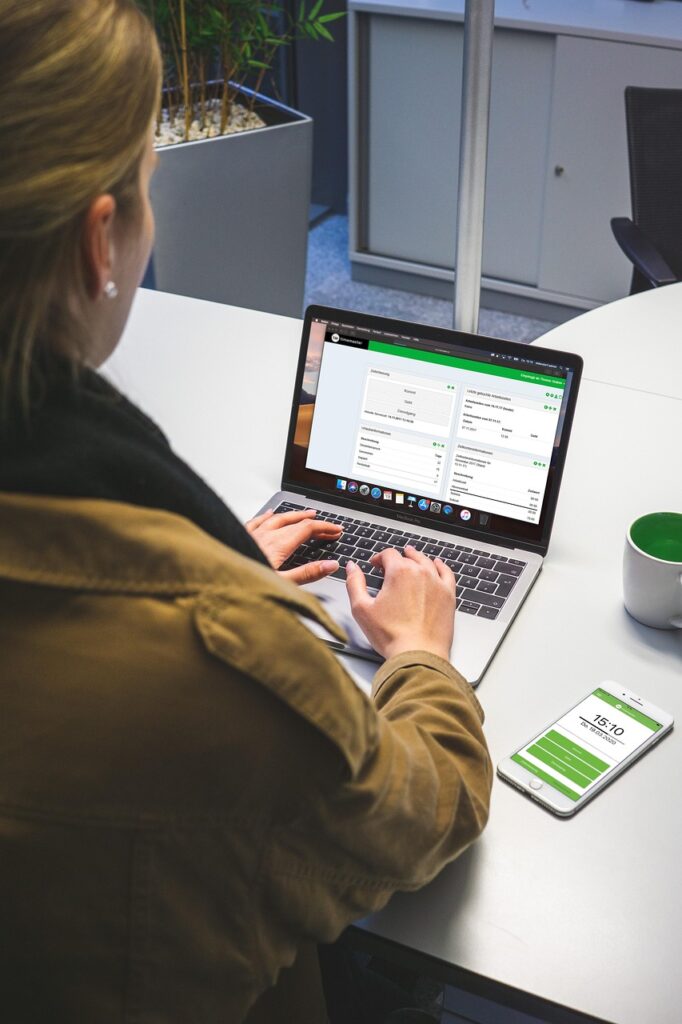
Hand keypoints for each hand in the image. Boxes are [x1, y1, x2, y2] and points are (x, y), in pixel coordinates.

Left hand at [245, 508, 341, 585]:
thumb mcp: (282, 584)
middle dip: (314, 522)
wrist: (212, 580)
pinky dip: (267, 516)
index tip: (337, 530)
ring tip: (305, 514)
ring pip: (276, 518)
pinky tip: (269, 513)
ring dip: (293, 516)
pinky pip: (256, 521)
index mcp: (278, 545)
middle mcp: (265, 535)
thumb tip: (329, 565)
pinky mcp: (238, 536)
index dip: (325, 528)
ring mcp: (251, 534)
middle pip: (294, 522)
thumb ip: (307, 574)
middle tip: (327, 525)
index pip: (307, 529)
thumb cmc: (243, 585)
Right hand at [345, 546, 455, 660]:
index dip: (379, 557)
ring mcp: (437, 583)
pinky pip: (447, 573)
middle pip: (408, 556)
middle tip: (389, 565)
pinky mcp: (449, 595)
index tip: (375, 564)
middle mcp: (421, 572)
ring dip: (416, 558)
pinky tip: (437, 565)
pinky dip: (441, 566)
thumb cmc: (391, 636)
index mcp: (399, 572)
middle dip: (396, 559)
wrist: (418, 655)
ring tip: (411, 557)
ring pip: (427, 562)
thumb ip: (355, 583)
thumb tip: (352, 567)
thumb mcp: (361, 608)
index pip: (389, 554)